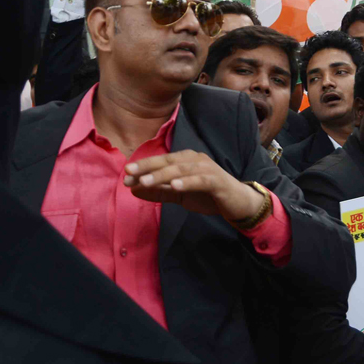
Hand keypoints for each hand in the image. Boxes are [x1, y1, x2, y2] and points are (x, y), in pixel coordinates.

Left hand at [124, 150, 265, 223]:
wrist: (238, 203)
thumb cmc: (208, 195)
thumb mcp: (179, 194)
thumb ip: (159, 191)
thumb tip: (133, 191)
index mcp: (186, 160)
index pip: (161, 161)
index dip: (143, 166)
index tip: (126, 173)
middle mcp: (195, 160)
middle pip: (168, 162)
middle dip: (147, 167)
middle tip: (129, 173)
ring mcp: (207, 169)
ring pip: (181, 169)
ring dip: (162, 175)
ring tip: (145, 181)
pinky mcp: (217, 181)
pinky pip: (200, 180)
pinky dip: (187, 182)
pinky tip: (175, 185)